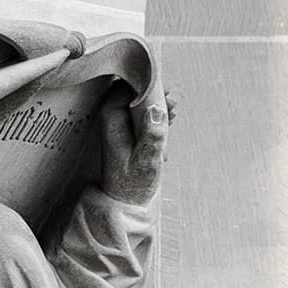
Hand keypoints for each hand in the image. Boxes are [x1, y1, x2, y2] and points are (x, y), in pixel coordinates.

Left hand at [99, 85, 171, 205]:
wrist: (124, 203)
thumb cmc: (133, 184)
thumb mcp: (147, 161)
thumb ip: (153, 135)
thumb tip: (156, 110)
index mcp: (112, 122)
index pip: (122, 87)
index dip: (142, 83)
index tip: (162, 87)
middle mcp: (112, 121)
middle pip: (130, 94)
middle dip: (153, 94)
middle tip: (173, 102)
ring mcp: (119, 128)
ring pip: (137, 105)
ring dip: (156, 106)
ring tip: (175, 112)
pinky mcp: (126, 136)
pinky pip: (139, 117)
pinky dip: (153, 118)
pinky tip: (168, 125)